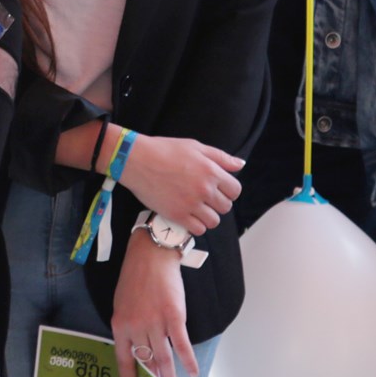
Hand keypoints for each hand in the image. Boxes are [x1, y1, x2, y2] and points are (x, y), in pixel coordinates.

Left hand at [110, 237, 194, 376]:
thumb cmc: (134, 278)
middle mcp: (136, 327)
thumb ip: (126, 326)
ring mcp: (155, 323)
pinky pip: (182, 345)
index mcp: (120, 324)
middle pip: (146, 362)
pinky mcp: (174, 317)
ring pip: (163, 359)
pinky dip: (188, 362)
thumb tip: (135, 348)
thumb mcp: (121, 303)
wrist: (151, 256)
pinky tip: (193, 373)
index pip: (123, 360)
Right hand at [118, 135, 243, 235]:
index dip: (228, 190)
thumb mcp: (195, 146)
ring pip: (213, 221)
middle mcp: (204, 190)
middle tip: (204, 198)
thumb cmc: (164, 150)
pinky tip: (187, 215)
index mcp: (211, 172)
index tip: (218, 189)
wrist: (136, 160)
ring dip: (207, 216)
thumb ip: (220, 157)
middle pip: (225, 207)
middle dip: (217, 203)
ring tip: (196, 208)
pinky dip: (196, 225)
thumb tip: (240, 164)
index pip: (235, 190)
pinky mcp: (177, 215)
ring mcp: (191, 204)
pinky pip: (198, 229)